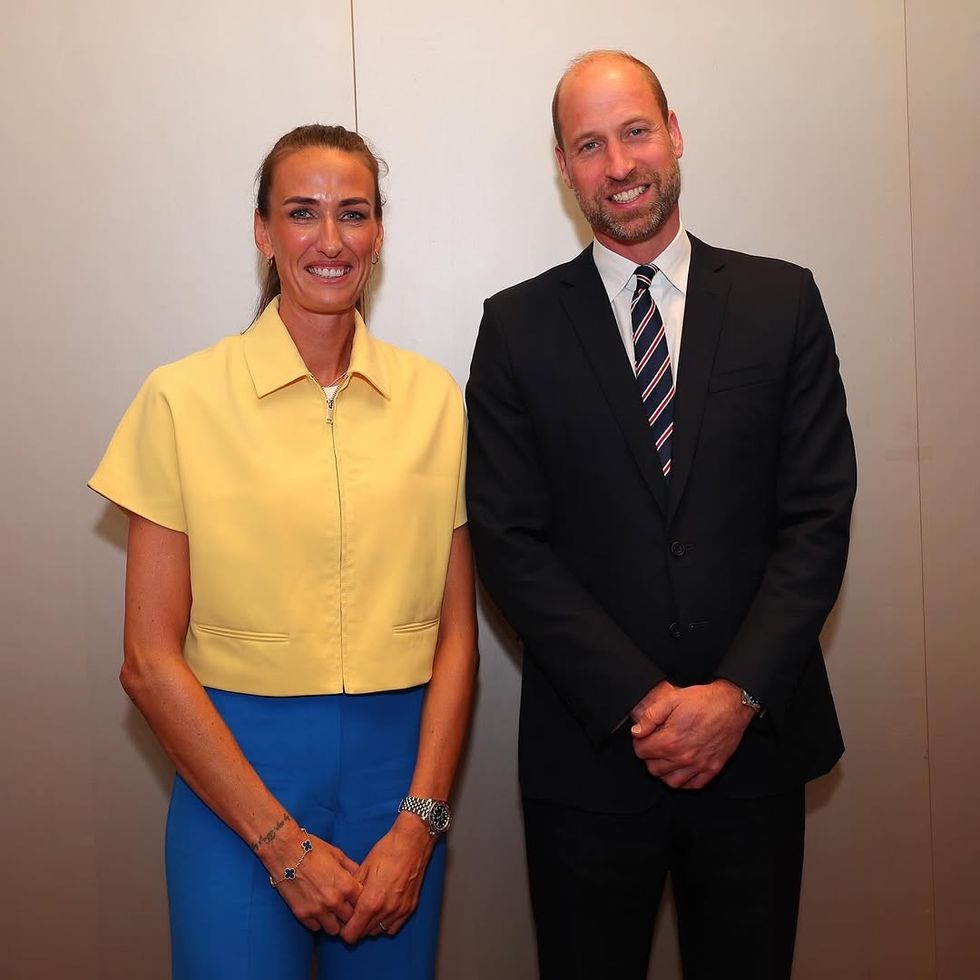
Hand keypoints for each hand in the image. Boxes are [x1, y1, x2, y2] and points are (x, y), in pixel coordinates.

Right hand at [265, 832, 362, 934]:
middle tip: (344, 909)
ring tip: (331, 913)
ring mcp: (318, 910)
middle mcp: (334, 901)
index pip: (362, 905)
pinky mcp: (302, 915)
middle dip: (348, 914)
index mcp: (346, 885)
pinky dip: (318, 922)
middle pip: (350, 920)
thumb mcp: (338, 855)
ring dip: (334, 922)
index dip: (360, 902)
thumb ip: (352, 868)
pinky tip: (316, 910)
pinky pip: (316, 928)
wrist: (285, 851)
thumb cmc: (313, 849)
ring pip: (334, 930)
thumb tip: (361, 877)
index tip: (355, 900)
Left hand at [340, 813, 434, 943]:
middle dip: (356, 926)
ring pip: (378, 932)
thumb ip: (352, 890)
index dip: (344, 929)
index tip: (342, 921)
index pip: (352, 933)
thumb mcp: (363, 868)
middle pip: (364, 934)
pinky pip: (393, 927)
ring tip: (367, 911)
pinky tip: (381, 910)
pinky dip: (385, 924)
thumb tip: (344, 902)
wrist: (412, 843)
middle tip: (353, 913)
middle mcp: (386, 911)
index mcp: (371, 901)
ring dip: (370, 926)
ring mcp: (400, 911)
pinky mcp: (410, 908)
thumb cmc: (387, 851)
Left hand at [629, 679, 753, 789]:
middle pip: (653, 769)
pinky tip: (682, 768)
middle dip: (650, 757)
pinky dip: (685, 780)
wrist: (732, 704)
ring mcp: (699, 765)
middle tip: (655, 745)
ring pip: (671, 781)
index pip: (642, 752)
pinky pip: (693, 785)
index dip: (639, 742)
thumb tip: (637, 731)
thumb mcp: (671, 700)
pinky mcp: (712, 768)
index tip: (644, 737)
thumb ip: (650, 717)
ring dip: (665, 771)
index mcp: (670, 741)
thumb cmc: (703, 701)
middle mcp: (684, 757)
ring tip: (666, 758)